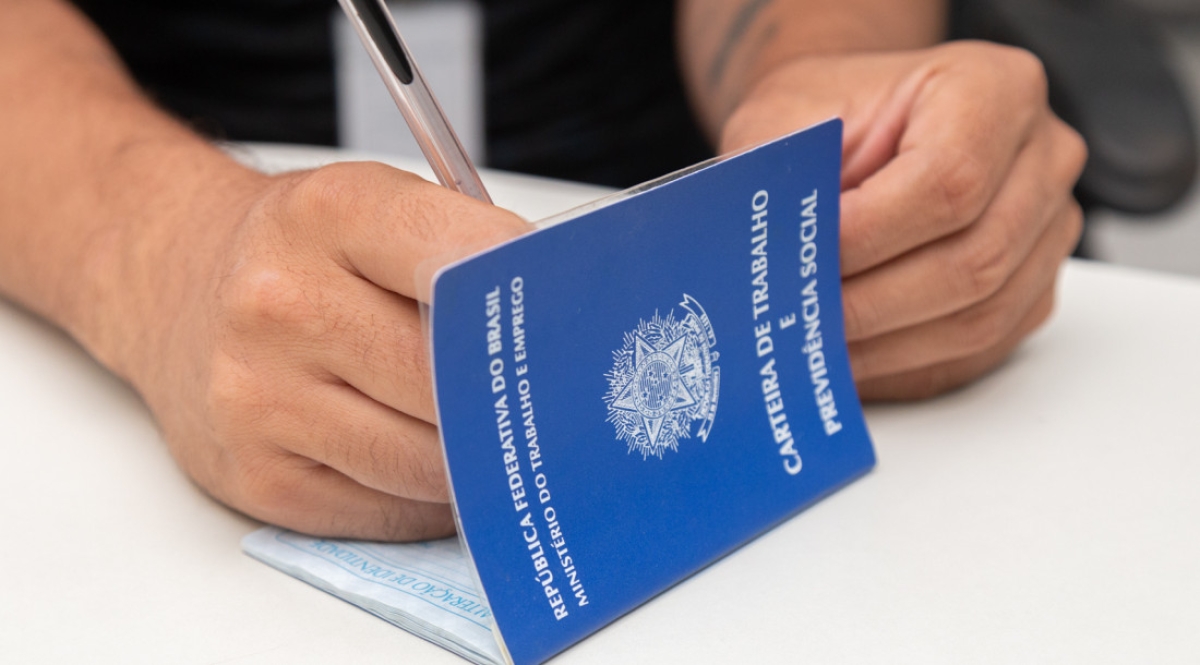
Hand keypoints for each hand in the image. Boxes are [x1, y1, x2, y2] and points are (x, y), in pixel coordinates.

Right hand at [126, 162, 527, 539]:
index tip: (572, 324)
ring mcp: (260, 398)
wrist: (176, 285)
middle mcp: (281, 304)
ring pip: (426, 462)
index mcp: (329, 215)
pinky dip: (428, 499)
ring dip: (474, 458)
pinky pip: (387, 511)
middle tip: (556, 400)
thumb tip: (562, 323)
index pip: (465, 264)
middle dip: (509, 397)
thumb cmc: (298, 252)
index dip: (528, 302)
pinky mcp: (256, 478)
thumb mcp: (371, 206)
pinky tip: (432, 467)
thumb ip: (460, 249)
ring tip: (490, 432)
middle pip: (450, 380)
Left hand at [720, 41, 1086, 398]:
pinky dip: (903, 365)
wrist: (851, 129)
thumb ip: (784, 181)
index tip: (803, 265)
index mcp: (992, 89)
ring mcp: (1046, 230)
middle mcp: (1040, 158)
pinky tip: (846, 362)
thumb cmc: (825, 118)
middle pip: (973, 262)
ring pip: (979, 319)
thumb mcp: (786, 122)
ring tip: (811, 350)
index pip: (947, 183)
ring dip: (885, 347)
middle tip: (796, 324)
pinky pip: (978, 351)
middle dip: (870, 305)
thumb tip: (766, 256)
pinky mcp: (1032, 290)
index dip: (868, 238)